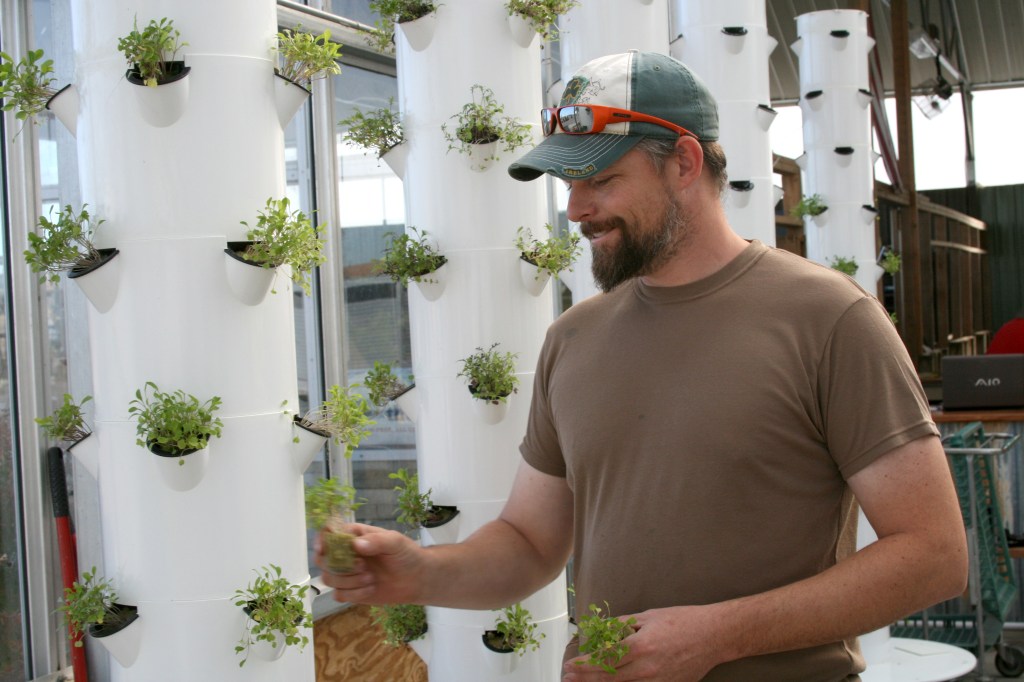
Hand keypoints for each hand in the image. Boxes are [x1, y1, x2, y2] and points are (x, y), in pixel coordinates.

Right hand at [316, 523, 424, 604]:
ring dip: (348, 581)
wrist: (417, 579)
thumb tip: (356, 545)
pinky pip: (338, 595)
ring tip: (371, 578)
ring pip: (328, 578)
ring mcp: (347, 573)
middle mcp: (346, 554)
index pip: (329, 533)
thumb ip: (377, 541)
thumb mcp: (396, 542)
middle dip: (337, 564)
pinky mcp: (351, 591)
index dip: (322, 540)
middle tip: (362, 566)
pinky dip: (353, 594)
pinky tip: (371, 589)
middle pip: (322, 559)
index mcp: (354, 536)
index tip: (323, 549)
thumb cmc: (406, 554)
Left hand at [562, 606, 720, 680]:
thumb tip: (602, 631)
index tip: (571, 665)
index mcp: (641, 646)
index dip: (584, 665)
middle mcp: (647, 668)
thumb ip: (623, 626)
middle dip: (585, 678)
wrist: (714, 636)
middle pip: (608, 678)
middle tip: (569, 677)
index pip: (604, 659)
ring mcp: (657, 681)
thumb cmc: (683, 622)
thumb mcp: (648, 616)